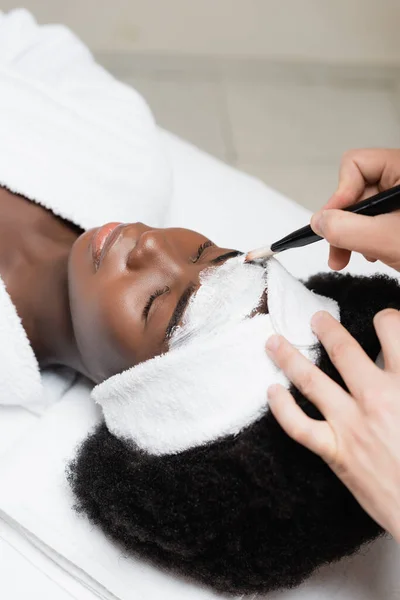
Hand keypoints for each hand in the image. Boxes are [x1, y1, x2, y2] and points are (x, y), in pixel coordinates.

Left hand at [266, 309, 399, 541]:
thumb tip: (398, 361)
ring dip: (289, 358)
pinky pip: (299, 427)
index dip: (385, 320)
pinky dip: (281, 409)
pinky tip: (272, 392)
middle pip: (343, 350)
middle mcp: (376, 397)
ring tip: (273, 343)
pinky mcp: (336, 452)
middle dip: (326, 329)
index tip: (380, 320)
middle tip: (316, 319)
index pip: (392, 331)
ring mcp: (352, 425)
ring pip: (311, 381)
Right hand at [310, 148, 399, 270]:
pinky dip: (370, 240)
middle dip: (343, 221)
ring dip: (354, 235)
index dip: (340, 194)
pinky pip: (377, 221)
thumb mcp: (387, 239)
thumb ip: (347, 229)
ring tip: (352, 257)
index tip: (333, 222)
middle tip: (335, 249)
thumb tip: (319, 221)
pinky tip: (375, 254)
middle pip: (357, 189)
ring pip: (365, 208)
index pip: (356, 165)